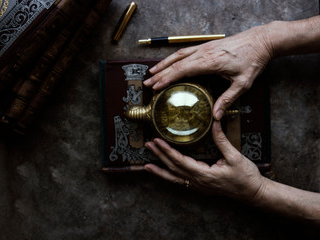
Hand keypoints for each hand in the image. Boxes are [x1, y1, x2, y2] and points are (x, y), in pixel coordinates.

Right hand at [143, 25, 272, 119]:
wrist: (261, 40)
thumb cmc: (253, 60)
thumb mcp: (243, 83)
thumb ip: (227, 99)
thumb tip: (216, 116)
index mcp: (210, 62)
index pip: (183, 70)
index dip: (167, 78)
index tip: (156, 86)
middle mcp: (204, 53)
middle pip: (176, 63)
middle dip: (160, 74)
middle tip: (147, 84)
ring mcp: (204, 47)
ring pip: (178, 55)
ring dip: (163, 64)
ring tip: (152, 73)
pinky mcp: (206, 46)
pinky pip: (185, 51)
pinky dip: (173, 58)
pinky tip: (168, 63)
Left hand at [144, 121, 264, 201]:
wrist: (254, 193)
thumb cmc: (246, 177)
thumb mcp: (234, 156)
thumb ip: (221, 140)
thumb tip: (214, 122)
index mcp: (204, 175)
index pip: (180, 161)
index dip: (167, 151)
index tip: (157, 141)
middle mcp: (198, 183)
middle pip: (174, 168)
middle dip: (159, 156)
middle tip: (148, 145)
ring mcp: (198, 186)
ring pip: (175, 178)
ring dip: (160, 170)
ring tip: (146, 166)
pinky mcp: (201, 186)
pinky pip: (180, 181)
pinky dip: (169, 176)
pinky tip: (163, 173)